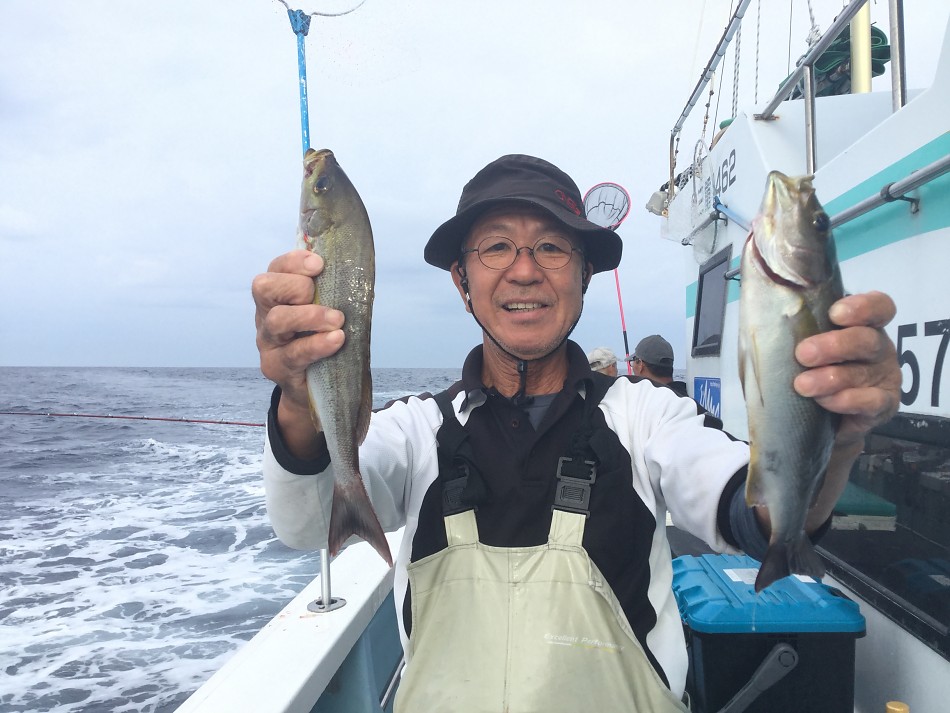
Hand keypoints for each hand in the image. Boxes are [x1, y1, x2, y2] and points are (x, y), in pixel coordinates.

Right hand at [252, 249, 344, 455]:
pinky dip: (317, 344)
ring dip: (310, 316)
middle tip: (317, 293)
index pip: (275, 269)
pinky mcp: (276, 368)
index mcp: (277, 297)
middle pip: (264, 288)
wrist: (313, 389)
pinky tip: (336, 340)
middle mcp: (266, 316)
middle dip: (294, 285)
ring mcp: (268, 343)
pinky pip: (293, 354)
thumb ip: (332, 295)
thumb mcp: (324, 314)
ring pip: (277, 320)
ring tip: (337, 320)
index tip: (319, 264)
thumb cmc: (322, 342)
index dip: (294, 262)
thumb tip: (357, 274)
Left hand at [793, 290, 901, 446]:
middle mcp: (877, 347)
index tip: (835, 314)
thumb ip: (790, 332)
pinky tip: (825, 401)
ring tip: (802, 385)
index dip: (862, 307)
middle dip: (835, 345)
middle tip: (803, 354)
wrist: (815, 421)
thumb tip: (761, 318)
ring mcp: (884, 376)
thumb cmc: (805, 371)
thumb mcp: (797, 348)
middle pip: (867, 338)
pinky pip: (871, 401)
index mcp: (861, 325)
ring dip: (831, 378)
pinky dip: (846, 400)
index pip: (877, 306)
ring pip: (863, 372)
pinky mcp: (884, 405)